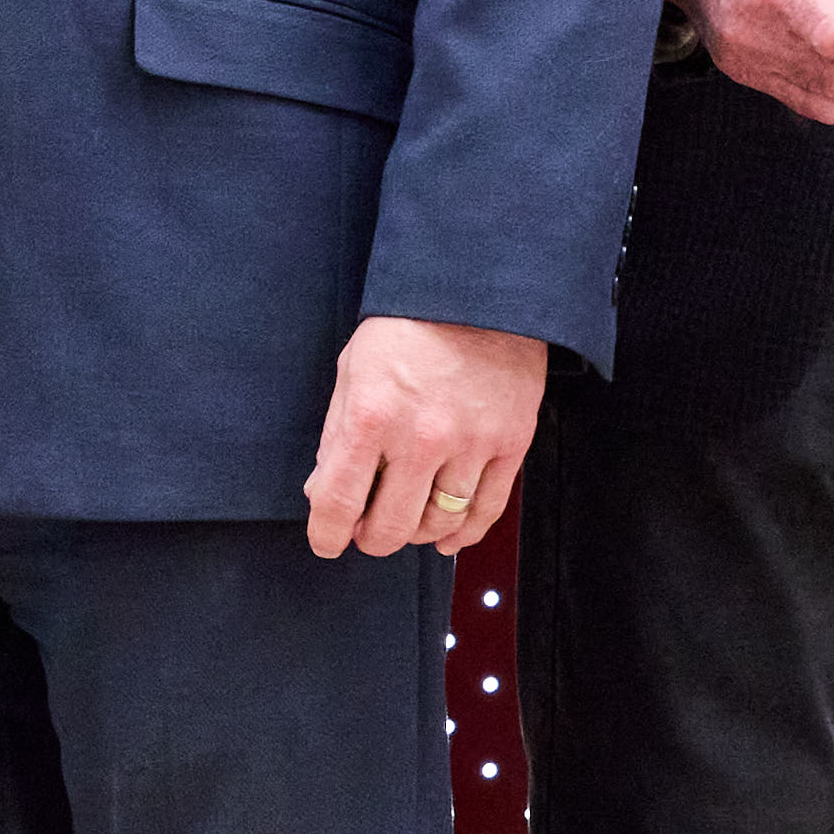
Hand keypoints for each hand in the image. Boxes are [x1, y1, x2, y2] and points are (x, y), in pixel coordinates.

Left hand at [305, 314, 546, 562]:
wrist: (479, 291)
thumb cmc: (408, 326)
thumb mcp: (353, 369)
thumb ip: (337, 435)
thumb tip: (323, 492)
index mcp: (371, 416)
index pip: (339, 502)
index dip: (326, 535)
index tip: (326, 542)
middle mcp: (421, 438)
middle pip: (391, 527)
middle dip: (371, 539)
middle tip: (367, 531)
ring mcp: (471, 443)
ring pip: (439, 523)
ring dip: (416, 534)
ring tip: (406, 522)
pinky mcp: (509, 443)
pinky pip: (486, 509)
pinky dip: (463, 533)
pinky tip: (447, 537)